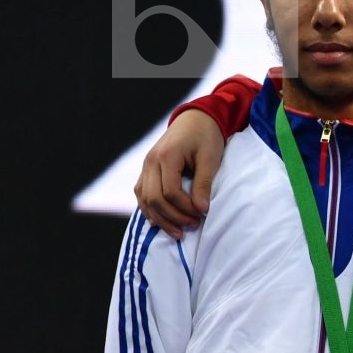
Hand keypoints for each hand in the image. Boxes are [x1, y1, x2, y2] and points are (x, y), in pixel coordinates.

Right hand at [135, 109, 226, 239]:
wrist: (195, 120)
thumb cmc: (206, 137)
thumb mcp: (210, 159)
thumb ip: (204, 184)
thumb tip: (201, 209)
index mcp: (166, 156)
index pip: (170, 191)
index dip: (185, 207)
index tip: (202, 215)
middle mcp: (150, 161)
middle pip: (154, 198)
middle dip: (173, 217)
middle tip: (193, 226)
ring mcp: (145, 166)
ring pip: (144, 199)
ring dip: (161, 218)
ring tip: (179, 232)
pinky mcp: (146, 171)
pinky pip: (142, 194)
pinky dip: (150, 210)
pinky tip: (162, 222)